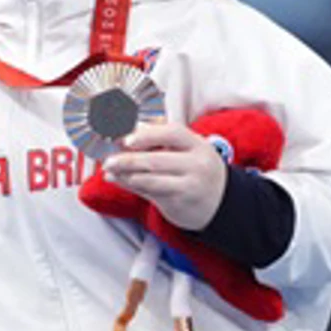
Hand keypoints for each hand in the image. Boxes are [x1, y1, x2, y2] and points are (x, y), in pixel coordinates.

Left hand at [103, 122, 228, 231]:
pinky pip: (149, 192)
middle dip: (127, 159)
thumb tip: (130, 128)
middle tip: (108, 160)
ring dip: (124, 174)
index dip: (148, 134)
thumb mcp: (189, 150)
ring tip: (108, 170)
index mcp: (198, 145)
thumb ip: (162, 140)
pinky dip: (129, 185)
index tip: (127, 138)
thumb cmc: (198, 170)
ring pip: (150, 179)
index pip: (173, 133)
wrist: (222, 203)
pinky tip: (117, 180)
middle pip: (156, 160)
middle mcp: (197, 165)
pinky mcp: (179, 202)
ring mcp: (189, 185)